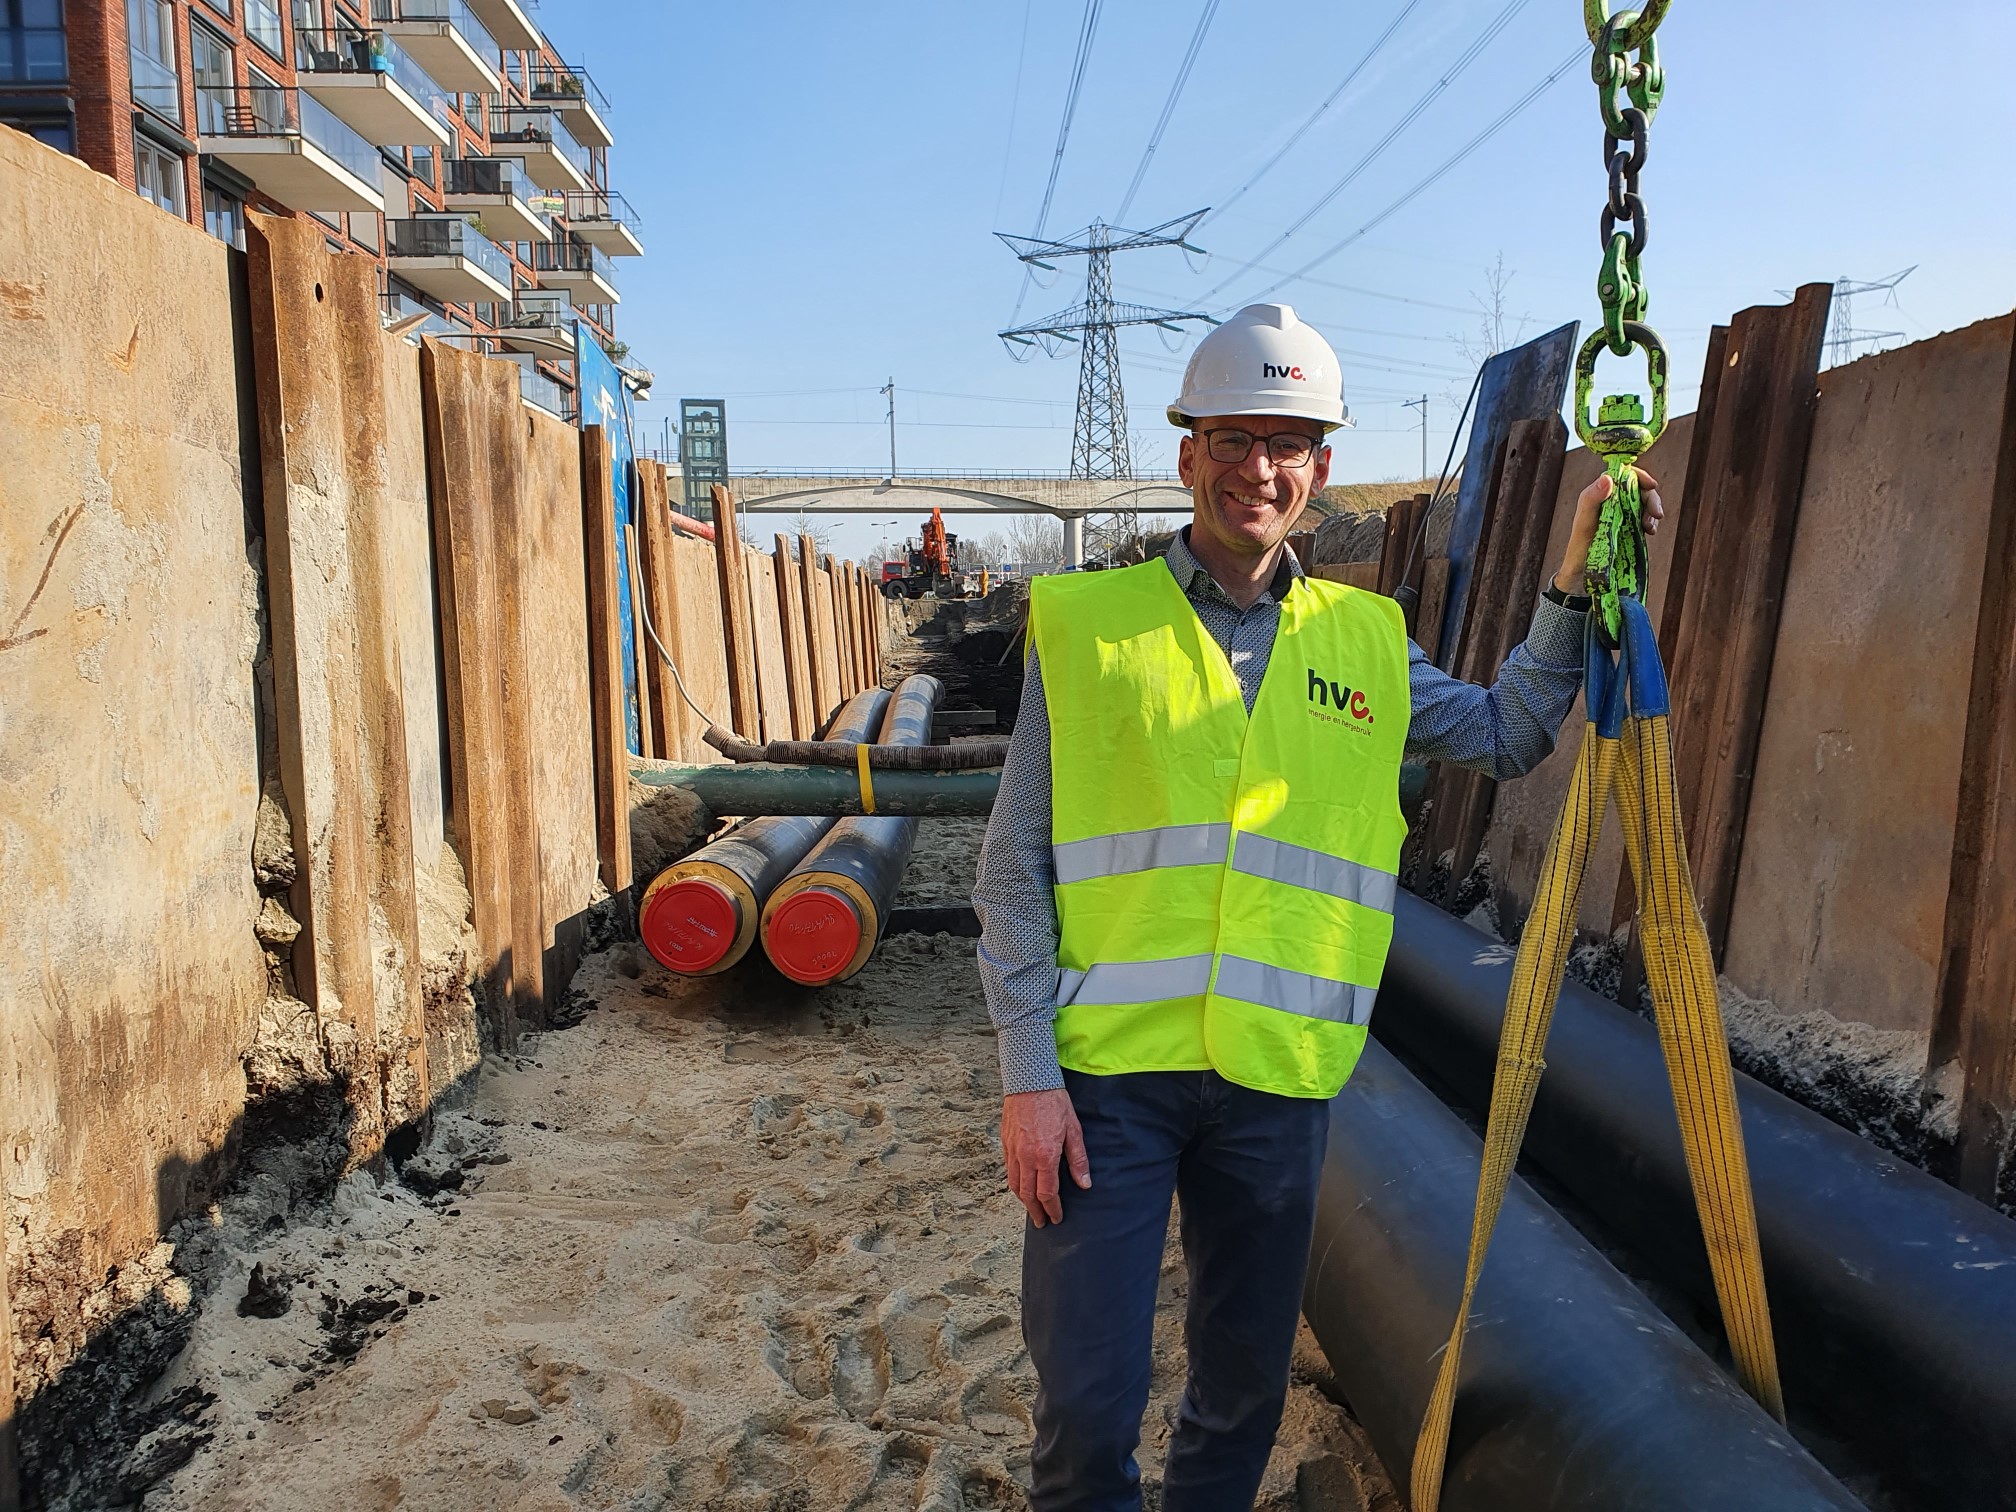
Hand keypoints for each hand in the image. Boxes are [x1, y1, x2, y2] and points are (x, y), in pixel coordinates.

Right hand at [1000, 1088, 1091, 1226]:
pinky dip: (1014, 1183)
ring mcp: (1012, 1151)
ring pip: (1014, 1184)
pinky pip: (1008, 1170)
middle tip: (1041, 1222)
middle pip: (1028, 1194)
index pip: (1047, 1192)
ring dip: (1023, 1201)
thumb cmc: (1054, 1102)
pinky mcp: (1005, 1143)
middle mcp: (1026, 1157)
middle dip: (1035, 1211)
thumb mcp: (1074, 1130)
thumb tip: (1085, 1183)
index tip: (1056, 1218)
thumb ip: (1078, 1159)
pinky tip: (1021, 1186)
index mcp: (1045, 1156)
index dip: (1052, 1209)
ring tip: (1031, 1209)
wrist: (1029, 1081)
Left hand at [1555, 467, 1663, 594]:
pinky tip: (1650, 532)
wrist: (1582, 572)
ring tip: (1650, 528)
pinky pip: (1643, 518)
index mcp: (1598, 494)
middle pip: (1637, 489)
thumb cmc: (1579, 546)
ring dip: (1652, 512)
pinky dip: (1650, 522)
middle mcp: (1610, 501)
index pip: (1622, 476)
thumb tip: (1608, 478)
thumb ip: (1592, 499)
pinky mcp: (1627, 526)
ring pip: (1643, 503)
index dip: (1639, 477)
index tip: (1651, 486)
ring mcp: (1620, 513)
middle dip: (1650, 498)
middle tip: (1657, 514)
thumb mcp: (1584, 522)